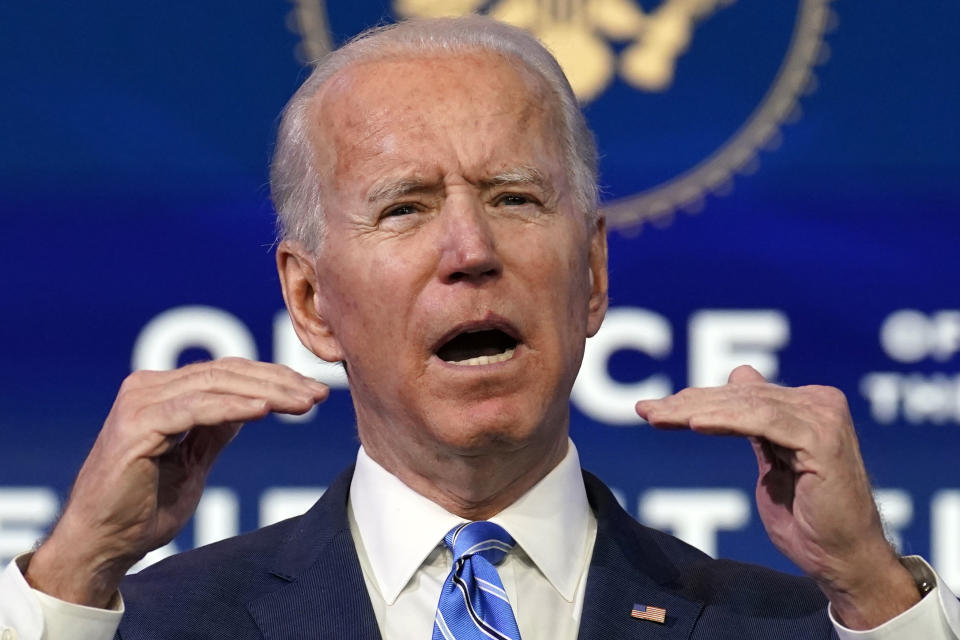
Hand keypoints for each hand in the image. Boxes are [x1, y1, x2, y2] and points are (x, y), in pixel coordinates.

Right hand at [25, 357, 328, 607]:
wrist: (101, 544)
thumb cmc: (144, 506)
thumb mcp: (194, 460)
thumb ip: (217, 428)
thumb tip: (255, 402)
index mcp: (162, 390)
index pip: (228, 373)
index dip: (274, 378)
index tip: (313, 391)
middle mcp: (149, 386)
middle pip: (227, 373)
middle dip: (280, 382)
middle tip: (319, 394)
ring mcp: (141, 402)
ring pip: (217, 385)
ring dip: (267, 392)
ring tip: (305, 403)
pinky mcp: (138, 425)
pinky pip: (196, 408)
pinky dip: (233, 407)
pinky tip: (266, 410)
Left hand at [635, 365, 918, 628]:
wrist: (844, 560)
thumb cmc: (807, 520)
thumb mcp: (772, 462)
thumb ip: (756, 423)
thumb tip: (739, 375)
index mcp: (806, 406)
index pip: (741, 395)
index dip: (696, 399)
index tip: (653, 409)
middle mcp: (818, 403)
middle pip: (739, 396)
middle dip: (687, 404)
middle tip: (645, 410)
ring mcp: (822, 417)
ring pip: (745, 405)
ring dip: (696, 411)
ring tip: (659, 417)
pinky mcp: (821, 438)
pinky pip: (763, 421)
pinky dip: (726, 421)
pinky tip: (694, 424)